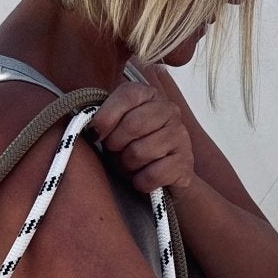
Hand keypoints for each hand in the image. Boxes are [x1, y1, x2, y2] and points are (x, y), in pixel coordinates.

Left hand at [86, 62, 195, 195]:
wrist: (161, 178)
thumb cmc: (130, 149)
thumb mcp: (113, 130)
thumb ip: (103, 121)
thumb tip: (93, 129)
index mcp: (149, 95)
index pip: (127, 96)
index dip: (106, 117)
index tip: (96, 134)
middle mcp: (169, 110)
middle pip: (133, 125)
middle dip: (116, 145)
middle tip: (117, 152)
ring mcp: (181, 135)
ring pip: (140, 152)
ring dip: (128, 166)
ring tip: (132, 165)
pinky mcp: (185, 162)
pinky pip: (152, 175)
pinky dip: (141, 182)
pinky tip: (143, 179)